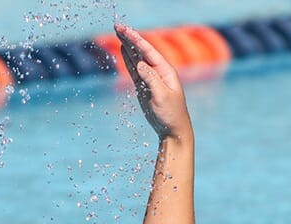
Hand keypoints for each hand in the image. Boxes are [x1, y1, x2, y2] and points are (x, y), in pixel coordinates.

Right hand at [114, 23, 192, 140]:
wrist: (172, 129)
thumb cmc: (171, 114)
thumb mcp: (161, 96)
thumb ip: (151, 79)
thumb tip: (140, 64)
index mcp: (165, 71)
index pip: (148, 51)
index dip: (136, 39)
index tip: (125, 30)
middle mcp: (158, 72)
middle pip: (141, 51)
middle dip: (130, 39)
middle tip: (117, 26)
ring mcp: (150, 78)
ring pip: (136, 58)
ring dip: (128, 46)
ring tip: (118, 34)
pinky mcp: (144, 86)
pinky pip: (134, 69)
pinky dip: (128, 59)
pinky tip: (124, 50)